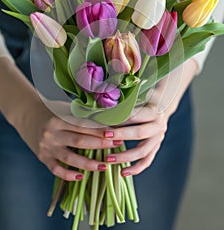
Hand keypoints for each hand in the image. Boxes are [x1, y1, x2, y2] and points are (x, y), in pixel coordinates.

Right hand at [0, 58, 120, 180]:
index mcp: (59, 118)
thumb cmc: (50, 110)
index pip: (83, 126)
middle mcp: (52, 133)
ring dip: (88, 164)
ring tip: (103, 166)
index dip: (100, 130)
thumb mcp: (64, 108)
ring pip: (70, 158)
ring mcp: (47, 147)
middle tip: (117, 146)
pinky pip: (56, 169)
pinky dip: (68, 175)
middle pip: (80, 141)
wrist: (26, 114)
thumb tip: (106, 118)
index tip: (115, 133)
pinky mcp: (43, 157)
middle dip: (100, 144)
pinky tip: (81, 177)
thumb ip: (81, 114)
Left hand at [102, 59, 197, 175]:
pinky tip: (122, 173)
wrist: (163, 105)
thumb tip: (103, 100)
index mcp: (153, 110)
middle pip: (139, 133)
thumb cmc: (144, 98)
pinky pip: (147, 161)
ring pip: (143, 151)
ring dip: (125, 157)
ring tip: (108, 159)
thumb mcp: (139, 94)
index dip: (121, 118)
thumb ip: (126, 98)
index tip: (104, 121)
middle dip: (121, 135)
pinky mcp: (156, 147)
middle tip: (105, 136)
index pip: (136, 115)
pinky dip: (136, 168)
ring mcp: (159, 138)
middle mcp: (158, 124)